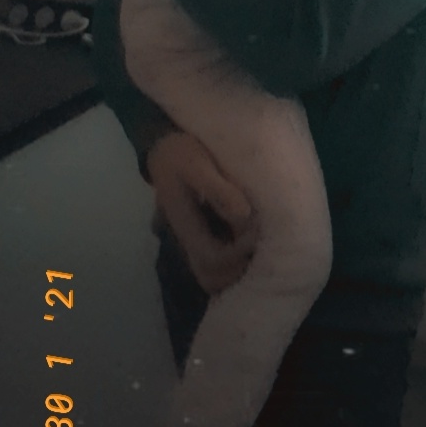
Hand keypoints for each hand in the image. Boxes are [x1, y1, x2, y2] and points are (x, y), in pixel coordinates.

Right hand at [147, 131, 258, 293]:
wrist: (165, 149)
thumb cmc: (181, 154)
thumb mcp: (197, 165)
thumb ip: (218, 190)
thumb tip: (244, 216)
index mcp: (185, 227)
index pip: (212, 261)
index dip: (238, 253)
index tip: (256, 228)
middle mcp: (189, 241)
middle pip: (213, 278)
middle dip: (239, 267)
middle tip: (260, 240)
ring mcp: (196, 241)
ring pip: (217, 274)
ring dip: (240, 265)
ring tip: (260, 241)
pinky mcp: (205, 235)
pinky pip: (221, 260)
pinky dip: (239, 257)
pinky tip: (254, 237)